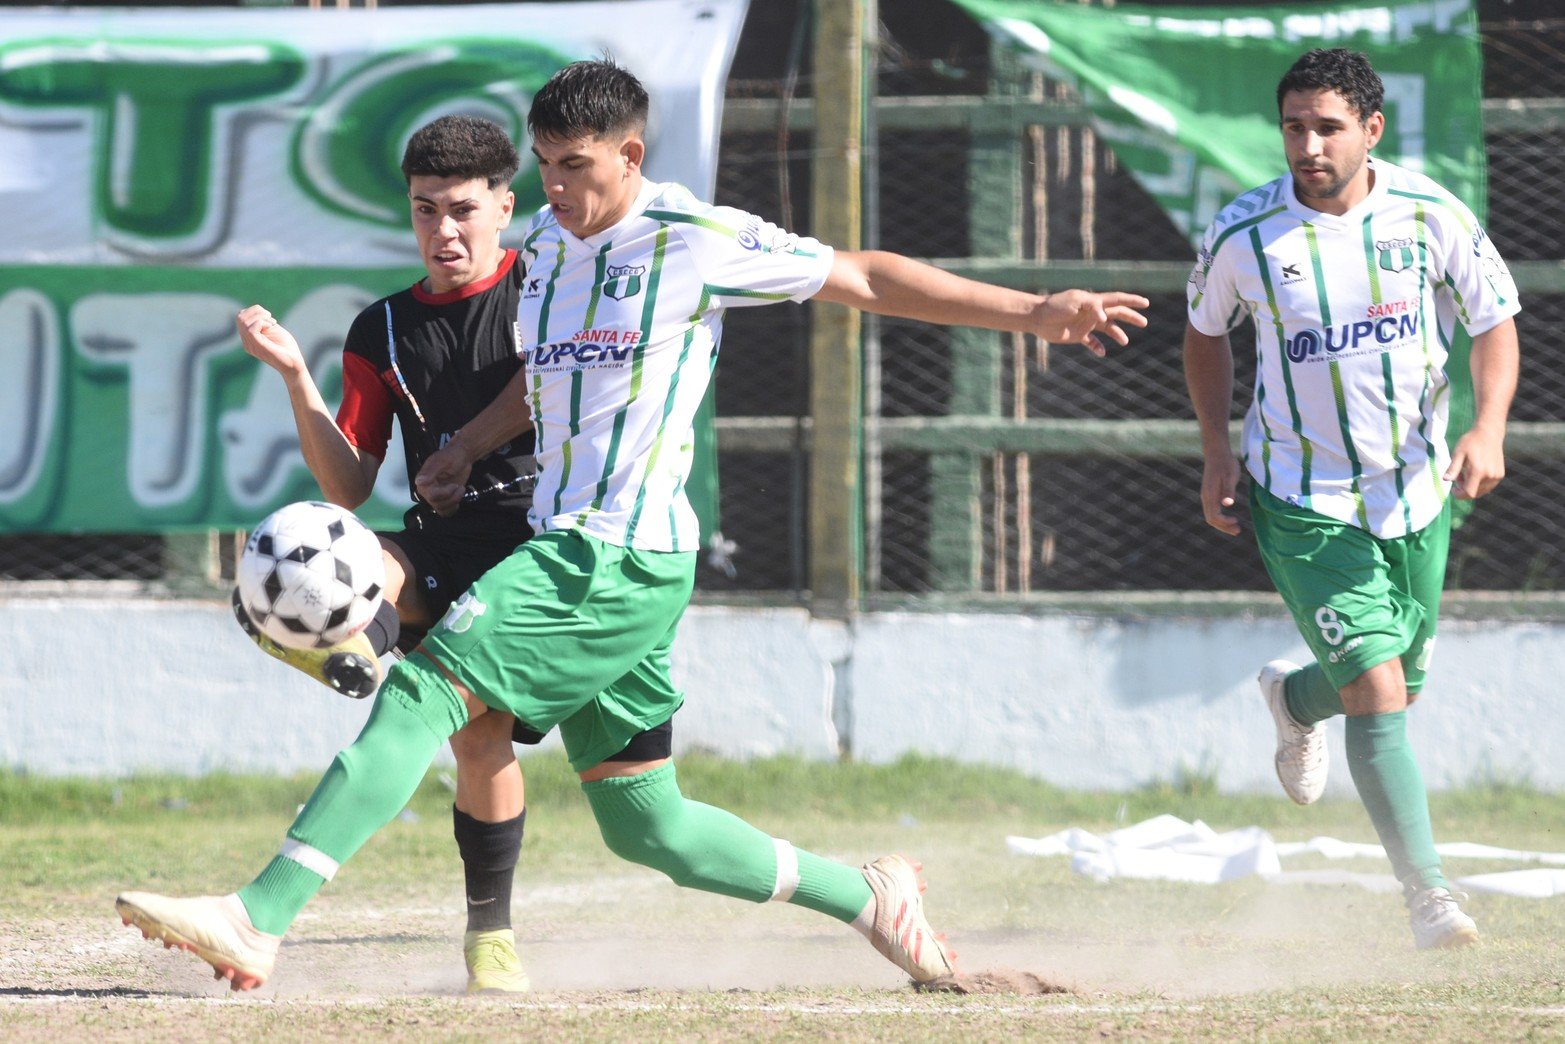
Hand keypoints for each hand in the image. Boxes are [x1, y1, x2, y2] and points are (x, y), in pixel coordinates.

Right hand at [235, 304, 306, 375]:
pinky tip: (272, 326)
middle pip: (240, 317)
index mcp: (249, 338)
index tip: (269, 317)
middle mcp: (247, 342)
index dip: (254, 311)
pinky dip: (262, 322)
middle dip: (256, 311)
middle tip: (270, 318)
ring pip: (243, 321)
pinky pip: (250, 329)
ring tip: (273, 323)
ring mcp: (251, 345)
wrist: (294, 365)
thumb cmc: (286, 348)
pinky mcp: (258, 346)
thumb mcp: (273, 330)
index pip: (240, 317)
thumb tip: (257, 310)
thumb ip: (263, 322)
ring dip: (260, 316)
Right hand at [415, 441, 473, 516]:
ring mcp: (435, 496)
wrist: (462, 457)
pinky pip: (446, 512)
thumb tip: (419, 481)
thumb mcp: (442, 460)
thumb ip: (431, 470)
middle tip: (460, 487)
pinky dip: (453, 507)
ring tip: (460, 489)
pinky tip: (458, 497)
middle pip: (437, 504)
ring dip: (454, 501)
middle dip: (452, 497)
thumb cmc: (452, 456)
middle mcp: (426, 491)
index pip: (431, 496)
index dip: (445, 493)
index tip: (455, 485)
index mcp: (423, 481)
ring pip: (442, 509)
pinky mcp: (443, 500)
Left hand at [1034, 290, 1149, 356]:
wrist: (1038, 317)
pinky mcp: (1078, 335)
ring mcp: (1086, 324)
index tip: (1146, 303)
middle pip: (1116, 314)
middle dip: (1130, 317)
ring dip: (1117, 333)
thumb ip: (1092, 306)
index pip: (1117, 299)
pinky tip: (1102, 352)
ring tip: (1125, 342)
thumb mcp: (1075, 301)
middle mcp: (1092, 312)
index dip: (1132, 301)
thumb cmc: (1055, 306)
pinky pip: (1092, 342)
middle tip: (1144, 323)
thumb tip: (1106, 318)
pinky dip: (1098, 347)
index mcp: (1094, 301)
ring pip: (1106, 329)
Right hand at [1200, 448, 1242, 535]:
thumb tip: (1227, 505)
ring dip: (1223, 524)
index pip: (1214, 516)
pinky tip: (1230, 518)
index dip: (1224, 522)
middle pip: (1211, 519)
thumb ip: (1228, 491)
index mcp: (1210, 495)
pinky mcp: (1210, 494)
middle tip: (1238, 531)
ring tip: (1236, 528)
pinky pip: (1213, 511)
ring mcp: (1207, 496)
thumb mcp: (1230, 476)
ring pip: (1211, 516)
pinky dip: (1221, 518)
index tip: (1236, 521)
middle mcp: (1206, 497)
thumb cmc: (1226, 464)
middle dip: (1224, 527)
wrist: (1217, 453)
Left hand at [1444, 423, 1505, 499]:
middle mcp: (1490, 476)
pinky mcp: (1500, 475)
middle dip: (1464, 488)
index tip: (1453, 489)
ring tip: (1467, 471)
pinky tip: (1476, 472)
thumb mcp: (1458, 453)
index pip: (1469, 493)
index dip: (1459, 495)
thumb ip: (1453, 468)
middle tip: (1459, 475)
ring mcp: (1497, 476)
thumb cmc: (1471, 442)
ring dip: (1472, 486)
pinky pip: (1488, 486)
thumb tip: (1446, 480)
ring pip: (1482, 491)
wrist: (1489, 433)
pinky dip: (1480, 484)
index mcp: (1479, 471)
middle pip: (1475, 493)